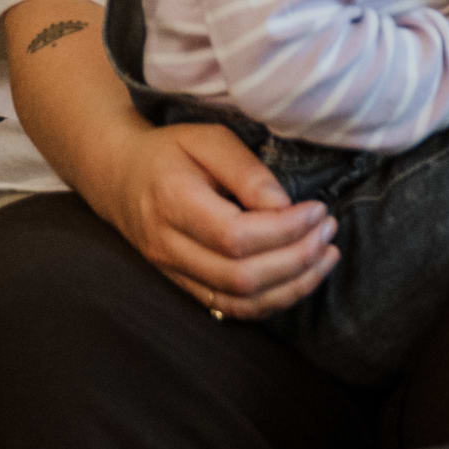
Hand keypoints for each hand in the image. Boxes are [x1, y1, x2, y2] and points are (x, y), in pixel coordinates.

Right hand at [92, 120, 335, 318]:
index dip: (285, 230)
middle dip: (297, 259)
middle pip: (241, 276)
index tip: (319, 209)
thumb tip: (284, 206)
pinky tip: (302, 278)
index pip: (235, 236)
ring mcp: (173, 272)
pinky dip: (272, 301)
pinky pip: (230, 308)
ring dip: (292, 285)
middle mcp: (169, 247)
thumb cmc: (170, 151)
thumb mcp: (209, 140)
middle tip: (329, 231)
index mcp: (173, 204)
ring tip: (327, 256)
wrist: (119, 175)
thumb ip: (248, 172)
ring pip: (238, 300)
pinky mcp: (183, 284)